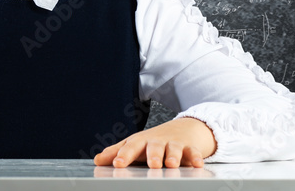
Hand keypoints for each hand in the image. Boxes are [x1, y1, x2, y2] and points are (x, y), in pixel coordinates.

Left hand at [93, 117, 216, 168]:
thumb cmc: (153, 141)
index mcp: (141, 142)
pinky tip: (197, 164)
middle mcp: (157, 141)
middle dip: (153, 155)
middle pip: (154, 147)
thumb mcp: (135, 145)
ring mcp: (174, 143)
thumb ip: (116, 152)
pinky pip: (193, 152)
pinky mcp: (189, 147)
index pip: (130, 147)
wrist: (181, 129)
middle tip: (152, 164)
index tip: (117, 164)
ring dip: (173, 156)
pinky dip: (196, 157)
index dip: (124, 155)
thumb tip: (97, 160)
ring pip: (174, 149)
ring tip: (171, 164)